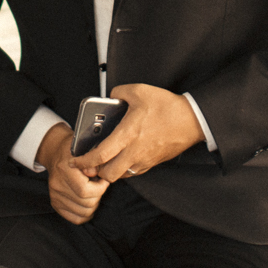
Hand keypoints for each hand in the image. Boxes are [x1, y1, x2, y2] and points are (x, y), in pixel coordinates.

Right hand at [35, 123, 109, 224]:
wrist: (55, 152)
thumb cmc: (74, 150)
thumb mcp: (87, 147)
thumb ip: (95, 160)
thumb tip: (99, 175)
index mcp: (65, 169)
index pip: (85, 191)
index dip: (101, 188)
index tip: (104, 180)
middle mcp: (57, 184)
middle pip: (87, 204)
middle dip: (98, 195)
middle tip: (99, 185)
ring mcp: (55, 195)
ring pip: (84, 213)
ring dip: (93, 204)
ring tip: (93, 191)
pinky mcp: (55, 203)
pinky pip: (76, 218)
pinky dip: (86, 214)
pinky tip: (88, 202)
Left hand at [72, 84, 202, 185]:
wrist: (192, 120)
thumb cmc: (168, 107)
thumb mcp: (140, 91)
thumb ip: (120, 92)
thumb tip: (112, 97)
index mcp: (128, 134)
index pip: (100, 155)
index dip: (84, 161)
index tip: (75, 160)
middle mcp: (134, 152)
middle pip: (108, 174)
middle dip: (96, 171)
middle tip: (90, 162)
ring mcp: (144, 160)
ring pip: (121, 176)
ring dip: (110, 170)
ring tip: (106, 159)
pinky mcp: (152, 163)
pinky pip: (133, 172)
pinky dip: (124, 168)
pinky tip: (123, 156)